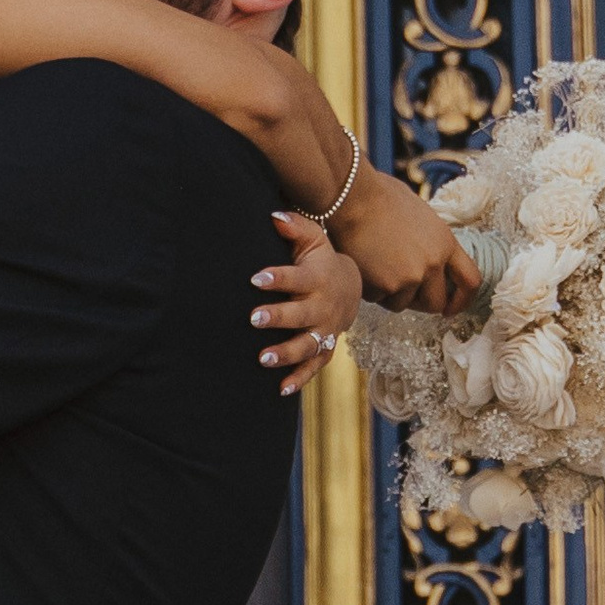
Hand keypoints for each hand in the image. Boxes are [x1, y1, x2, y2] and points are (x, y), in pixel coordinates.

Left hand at [253, 209, 361, 396]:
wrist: (350, 287)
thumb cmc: (320, 260)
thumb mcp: (313, 240)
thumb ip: (294, 227)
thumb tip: (273, 216)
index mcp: (318, 279)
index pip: (297, 278)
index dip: (278, 278)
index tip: (256, 278)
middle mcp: (323, 307)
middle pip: (301, 315)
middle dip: (279, 317)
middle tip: (253, 319)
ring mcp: (325, 331)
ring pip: (308, 345)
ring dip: (286, 353)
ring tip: (262, 358)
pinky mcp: (324, 349)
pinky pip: (314, 366)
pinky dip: (299, 379)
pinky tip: (280, 389)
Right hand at [332, 158, 480, 312]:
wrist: (353, 199)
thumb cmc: (380, 197)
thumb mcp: (421, 216)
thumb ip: (431, 242)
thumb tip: (428, 256)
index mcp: (446, 244)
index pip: (470, 281)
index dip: (461, 300)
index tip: (451, 309)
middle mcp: (432, 264)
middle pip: (435, 303)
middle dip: (419, 302)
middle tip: (403, 292)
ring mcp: (409, 277)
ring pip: (402, 304)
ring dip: (390, 294)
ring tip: (376, 268)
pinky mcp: (385, 286)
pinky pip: (379, 299)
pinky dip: (370, 289)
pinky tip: (363, 266)